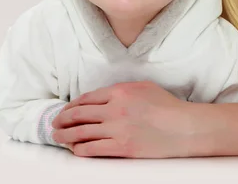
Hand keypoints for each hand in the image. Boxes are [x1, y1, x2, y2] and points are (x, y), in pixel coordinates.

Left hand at [51, 81, 202, 157]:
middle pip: (79, 114)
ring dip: (65, 136)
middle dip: (62, 120)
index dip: (72, 105)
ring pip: (81, 132)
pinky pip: (92, 149)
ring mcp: (117, 129)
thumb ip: (122, 90)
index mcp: (120, 91)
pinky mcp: (121, 147)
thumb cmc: (167, 106)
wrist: (182, 127)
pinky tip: (76, 149)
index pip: (87, 98)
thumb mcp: (144, 87)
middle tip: (55, 124)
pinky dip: (79, 149)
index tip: (65, 110)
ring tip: (58, 138)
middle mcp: (115, 109)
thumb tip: (103, 96)